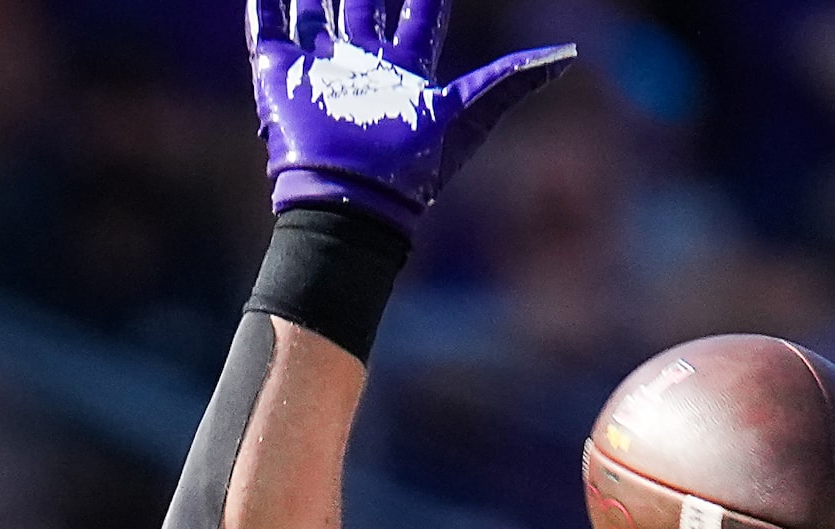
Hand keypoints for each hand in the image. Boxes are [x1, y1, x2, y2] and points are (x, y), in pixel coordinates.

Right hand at [248, 0, 574, 225]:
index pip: (418, 15)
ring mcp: (321, 70)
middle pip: (363, 8)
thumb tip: (569, 53)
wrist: (352, 202)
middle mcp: (363, 65)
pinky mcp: (280, 78)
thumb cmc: (412, 165)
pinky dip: (265, 4)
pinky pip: (269, 30)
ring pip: (315, 14)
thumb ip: (513, 79)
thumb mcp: (468, 113)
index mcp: (404, 69)